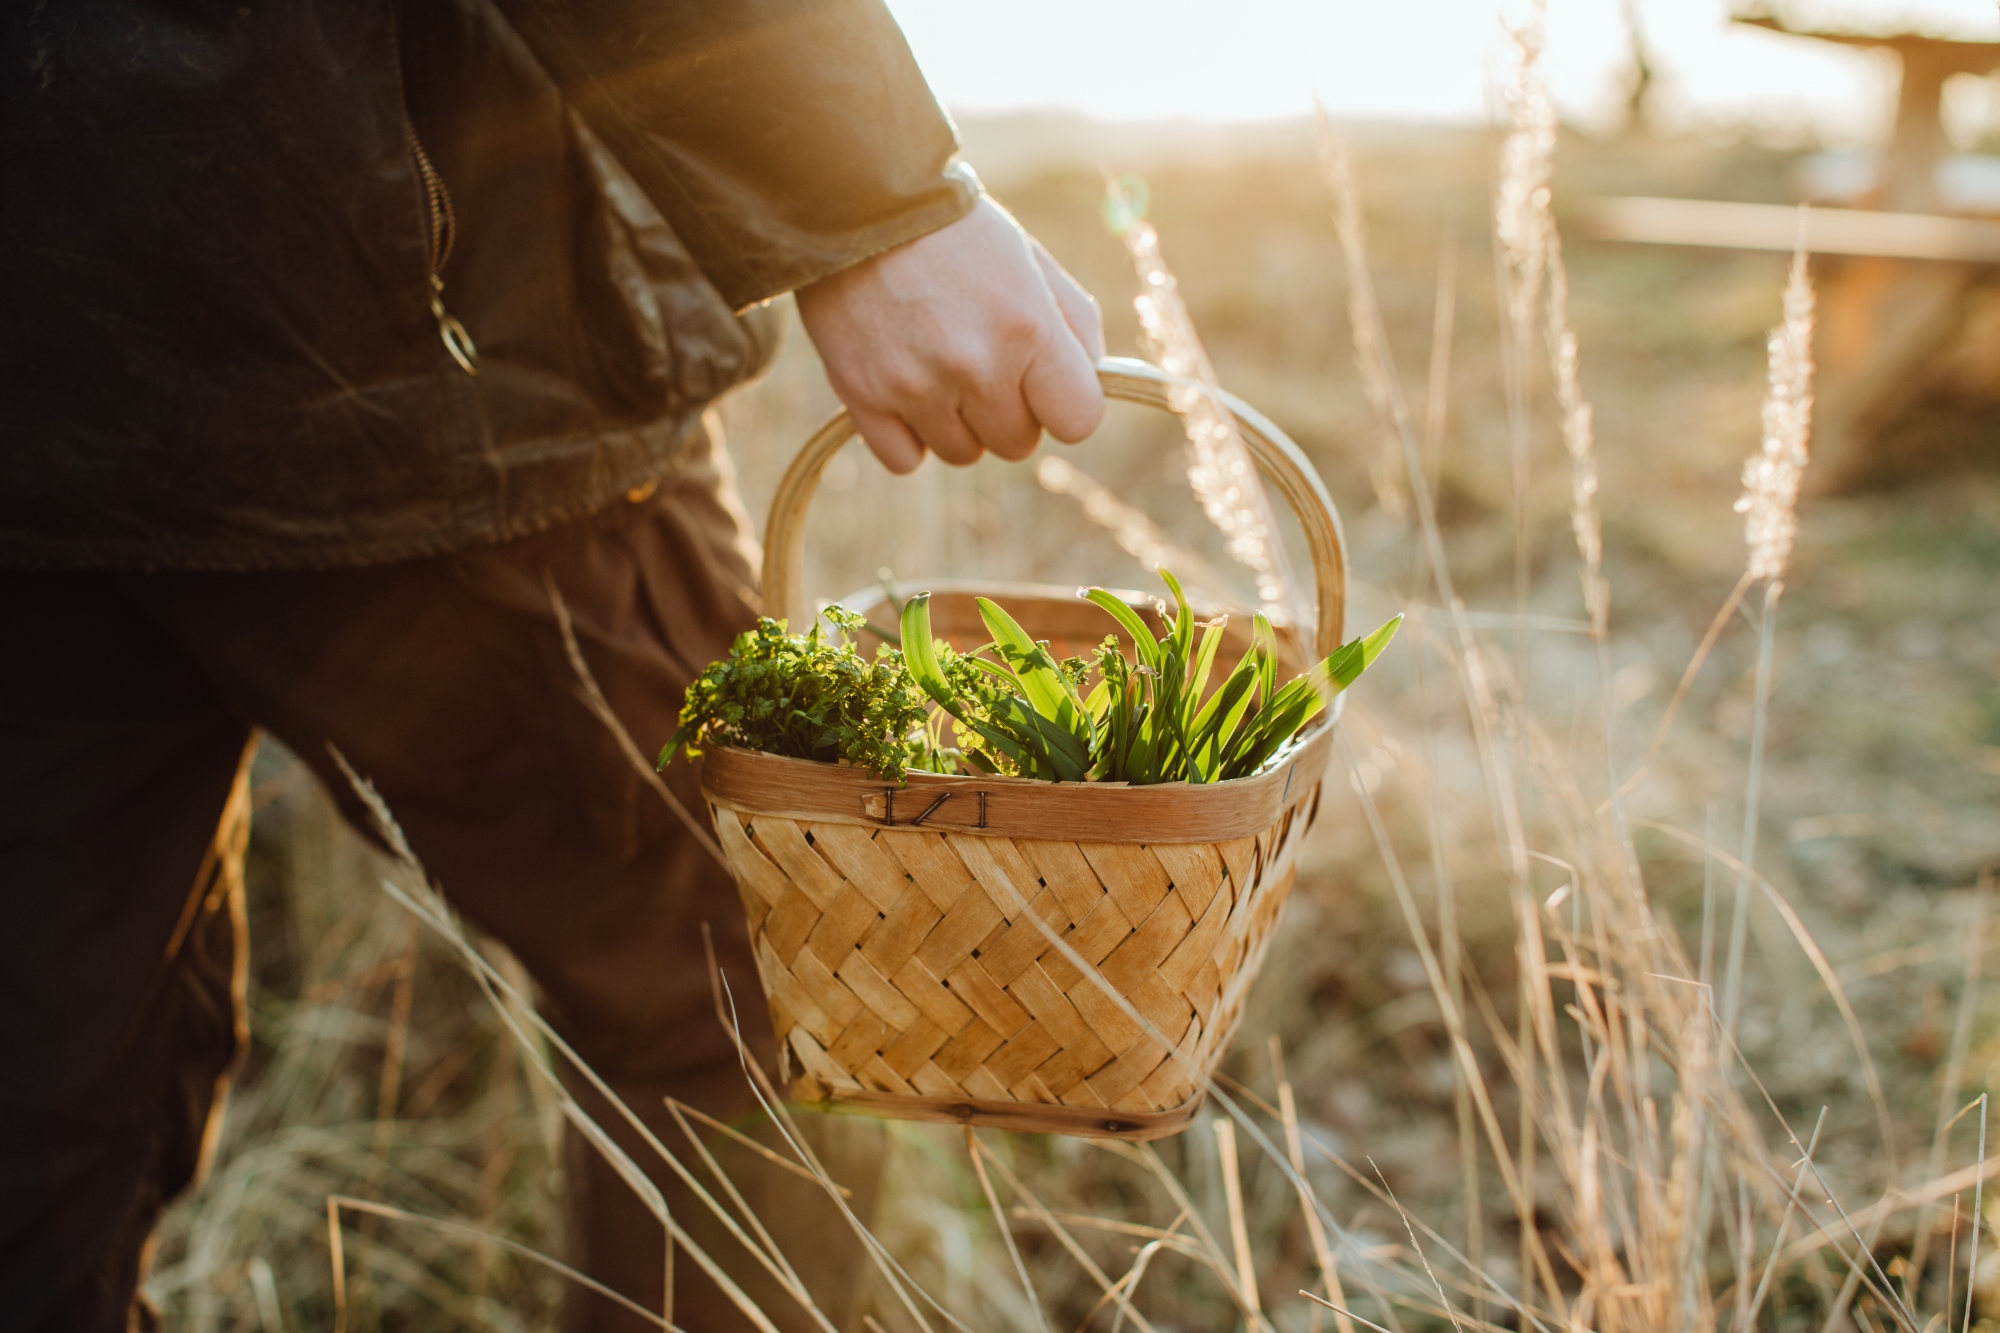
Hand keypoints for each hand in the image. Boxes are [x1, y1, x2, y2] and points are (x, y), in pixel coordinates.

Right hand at [796, 196, 1105, 473]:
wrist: (860, 201)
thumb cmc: (956, 232)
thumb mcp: (1030, 261)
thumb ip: (1074, 323)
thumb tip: (1092, 381)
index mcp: (1028, 329)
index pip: (1078, 421)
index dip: (1064, 405)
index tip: (1044, 383)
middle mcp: (975, 367)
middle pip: (1017, 444)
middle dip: (1009, 412)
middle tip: (983, 363)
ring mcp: (916, 387)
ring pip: (961, 454)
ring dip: (958, 423)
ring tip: (939, 367)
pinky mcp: (863, 397)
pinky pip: (905, 459)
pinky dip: (908, 435)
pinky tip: (905, 389)